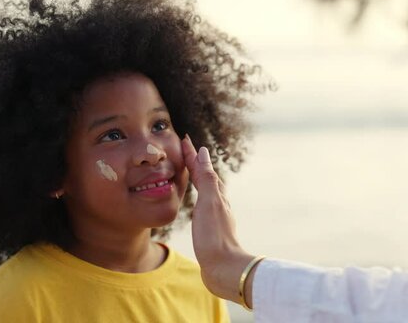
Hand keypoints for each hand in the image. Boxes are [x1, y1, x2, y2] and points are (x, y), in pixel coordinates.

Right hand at [181, 135, 255, 304]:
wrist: (223, 268)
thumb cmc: (214, 236)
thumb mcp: (209, 203)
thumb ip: (207, 178)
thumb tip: (204, 153)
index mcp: (216, 195)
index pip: (201, 168)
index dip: (192, 154)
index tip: (184, 138)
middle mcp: (217, 202)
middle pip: (205, 176)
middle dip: (194, 162)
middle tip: (184, 148)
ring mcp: (214, 216)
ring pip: (205, 190)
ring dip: (196, 177)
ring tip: (188, 170)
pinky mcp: (210, 229)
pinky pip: (202, 205)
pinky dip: (197, 196)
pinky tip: (195, 202)